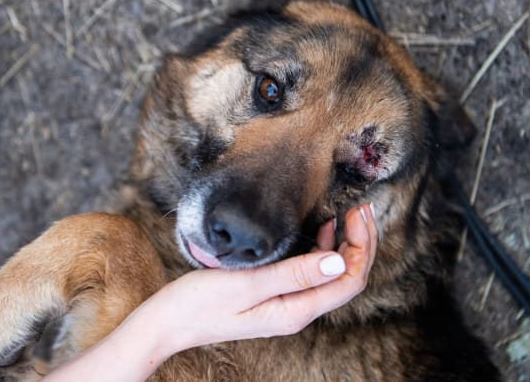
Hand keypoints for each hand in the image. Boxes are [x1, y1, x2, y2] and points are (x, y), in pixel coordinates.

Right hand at [44, 205, 377, 381]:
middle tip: (362, 208)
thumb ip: (293, 273)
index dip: (361, 247)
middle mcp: (296, 310)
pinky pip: (311, 272)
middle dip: (361, 243)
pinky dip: (323, 249)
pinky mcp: (275, 294)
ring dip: (346, 244)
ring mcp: (287, 303)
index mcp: (294, 311)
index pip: (348, 281)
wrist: (167, 322)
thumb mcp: (246, 284)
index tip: (358, 213)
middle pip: (346, 278)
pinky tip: (320, 229)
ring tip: (350, 213)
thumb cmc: (198, 303)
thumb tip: (339, 261)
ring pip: (332, 275)